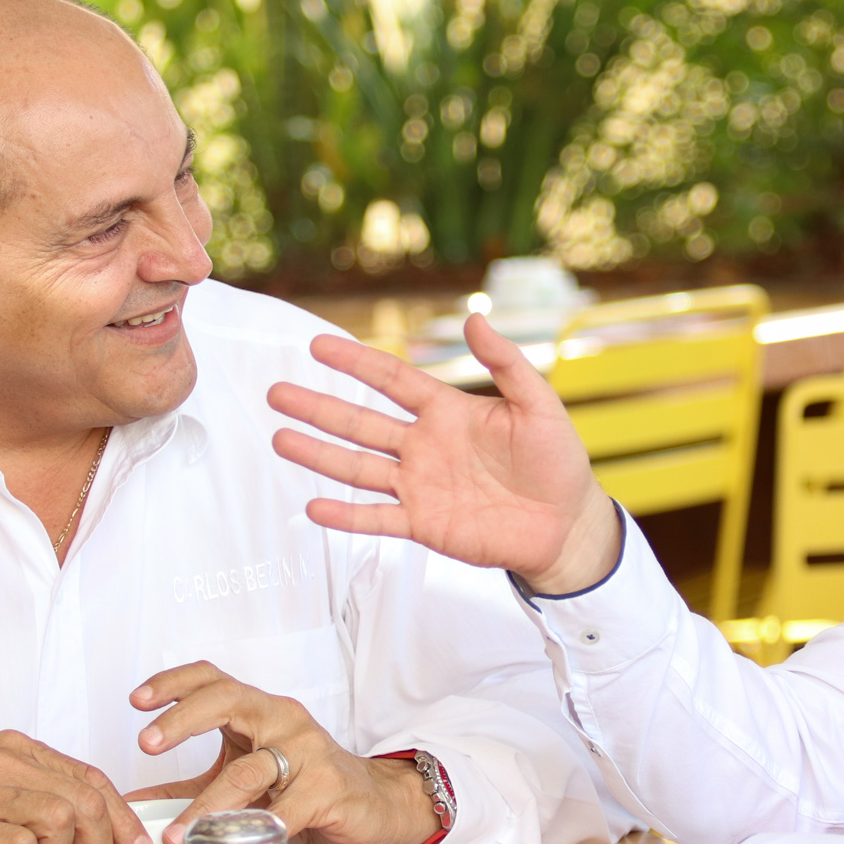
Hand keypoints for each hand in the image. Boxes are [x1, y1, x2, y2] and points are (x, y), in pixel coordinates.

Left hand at [129, 661, 441, 843]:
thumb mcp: (242, 779)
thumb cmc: (307, 786)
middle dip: (182, 720)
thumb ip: (189, 787)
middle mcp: (283, 720)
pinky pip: (286, 811)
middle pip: (228, 700)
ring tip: (176, 836)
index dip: (173, 683)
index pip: (212, 679)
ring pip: (250, 771)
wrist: (374, 804)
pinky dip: (257, 832)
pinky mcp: (328, 790)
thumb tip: (131, 805)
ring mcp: (308, 753)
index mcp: (259, 711)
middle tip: (147, 743)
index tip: (137, 700)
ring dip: (207, 805)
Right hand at [267, 314, 621, 594]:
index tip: (318, 344)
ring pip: (358, 468)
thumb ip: (507, 364)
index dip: (356, 362)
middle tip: (277, 392)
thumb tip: (476, 318)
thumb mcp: (539, 405)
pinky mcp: (424, 524)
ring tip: (280, 438)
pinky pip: (377, 518)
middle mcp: (424, 446)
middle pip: (360, 422)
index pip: (392, 380)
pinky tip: (313, 507)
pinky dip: (345, 516)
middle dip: (318, 407)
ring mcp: (420, 487)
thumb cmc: (558, 462)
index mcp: (447, 412)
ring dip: (318, 455)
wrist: (566, 524)